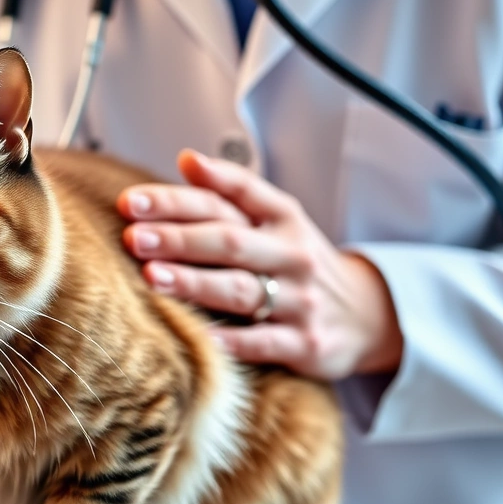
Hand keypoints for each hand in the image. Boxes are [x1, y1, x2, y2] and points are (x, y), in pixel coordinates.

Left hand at [117, 150, 402, 380]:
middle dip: (179, 238)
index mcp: (283, 218)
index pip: (230, 196)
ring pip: (241, 289)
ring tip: (152, 276)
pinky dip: (231, 340)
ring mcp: (300, 300)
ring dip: (194, 282)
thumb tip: (187, 160)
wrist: (368, 315)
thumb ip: (233, 194)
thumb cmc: (301, 263)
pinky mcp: (306, 344)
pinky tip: (199, 335)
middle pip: (229, 241)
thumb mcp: (278, 222)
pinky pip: (263, 342)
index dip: (182, 194)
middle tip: (133, 236)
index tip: (134, 199)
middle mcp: (292, 254)